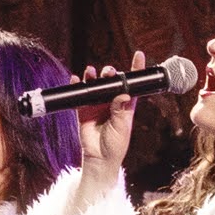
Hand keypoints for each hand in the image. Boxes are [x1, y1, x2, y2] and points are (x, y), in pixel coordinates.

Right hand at [74, 60, 140, 182]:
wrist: (99, 159)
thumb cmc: (115, 145)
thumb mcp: (122, 128)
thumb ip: (120, 111)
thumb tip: (122, 94)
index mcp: (125, 105)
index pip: (131, 85)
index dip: (135, 69)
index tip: (138, 55)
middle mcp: (111, 102)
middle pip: (111, 82)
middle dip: (109, 73)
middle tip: (108, 72)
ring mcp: (97, 105)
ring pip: (95, 86)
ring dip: (93, 76)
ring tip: (91, 72)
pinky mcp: (83, 110)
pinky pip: (80, 96)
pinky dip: (77, 86)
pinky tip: (76, 79)